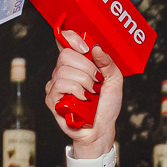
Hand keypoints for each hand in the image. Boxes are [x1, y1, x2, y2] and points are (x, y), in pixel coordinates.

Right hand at [44, 33, 123, 156]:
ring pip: (64, 70)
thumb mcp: (114, 81)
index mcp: (77, 63)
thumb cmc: (106, 106)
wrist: (101, 129)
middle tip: (96, 81)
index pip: (65, 40)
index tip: (85, 48)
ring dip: (84, 82)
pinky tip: (82, 99)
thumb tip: (96, 48)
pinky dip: (76, 91)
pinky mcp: (51, 98)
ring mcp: (55, 84)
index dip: (72, 38)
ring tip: (91, 93)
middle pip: (66, 54)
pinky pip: (60, 84)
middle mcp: (63, 71)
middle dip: (87, 67)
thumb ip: (108, 63)